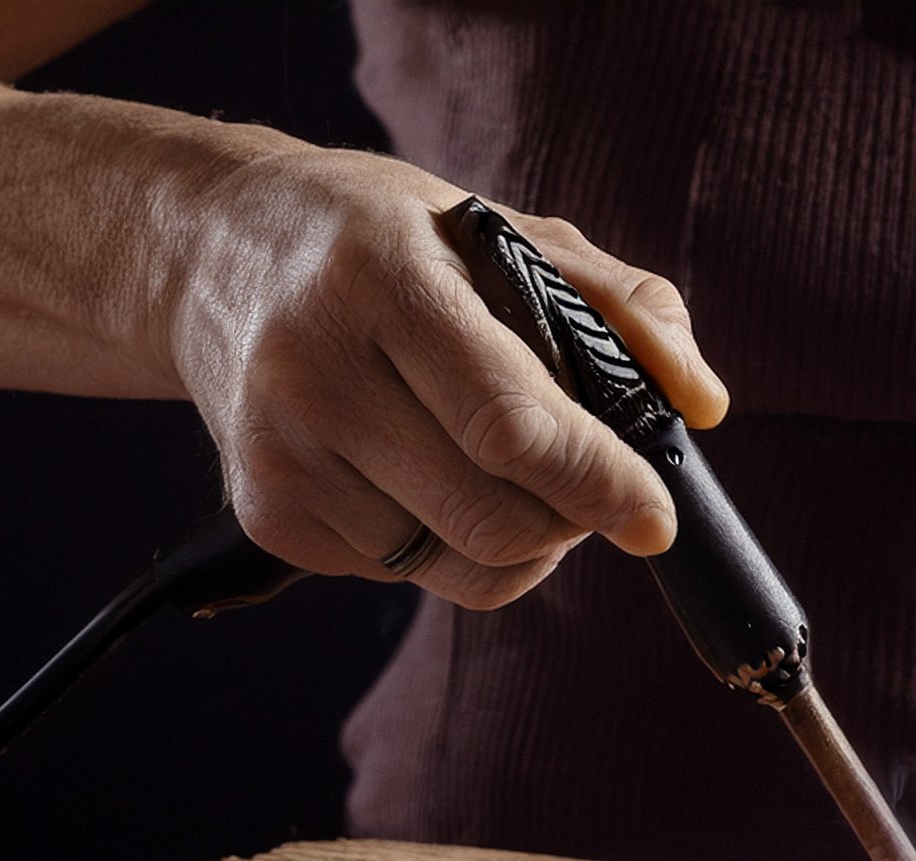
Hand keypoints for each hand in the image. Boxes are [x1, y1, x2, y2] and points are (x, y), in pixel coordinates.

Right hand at [163, 142, 728, 608]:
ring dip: (518, 542)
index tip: (655, 516)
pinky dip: (448, 544)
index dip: (597, 481)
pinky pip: (405, 575)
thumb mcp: (499, 230)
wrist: (212, 254)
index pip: (509, 421)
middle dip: (569, 522)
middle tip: (592, 489)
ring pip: (453, 564)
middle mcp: (314, 370)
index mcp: (382, 279)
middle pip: (487, 516)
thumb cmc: (383, 239)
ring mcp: (280, 453)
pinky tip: (427, 473)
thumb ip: (619, 304)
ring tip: (511, 474)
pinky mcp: (265, 514)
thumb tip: (703, 406)